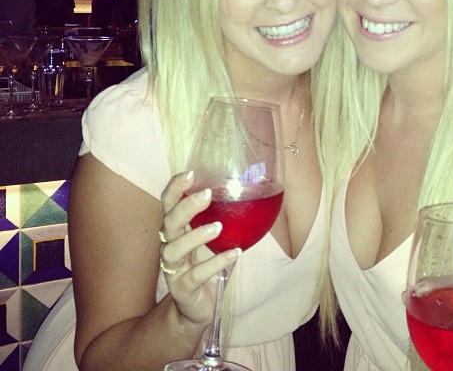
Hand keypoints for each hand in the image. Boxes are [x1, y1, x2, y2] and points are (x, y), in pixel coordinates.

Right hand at [159, 170, 240, 325]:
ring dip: (196, 236)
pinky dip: (215, 263)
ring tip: (218, 226)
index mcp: (177, 228)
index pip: (169, 203)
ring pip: (174, 249)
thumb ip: (225, 217)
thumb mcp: (216, 238)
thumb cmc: (207, 265)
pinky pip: (195, 275)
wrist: (198, 308)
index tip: (190, 173)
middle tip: (206, 195)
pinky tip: (233, 253)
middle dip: (185, 207)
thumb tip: (254, 189)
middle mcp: (170, 245)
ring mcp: (173, 269)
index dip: (175, 187)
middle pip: (169, 222)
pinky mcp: (182, 288)